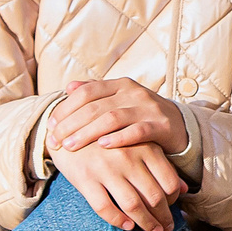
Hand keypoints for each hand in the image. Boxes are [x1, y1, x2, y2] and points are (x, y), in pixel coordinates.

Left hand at [51, 78, 186, 156]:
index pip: (86, 92)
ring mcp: (148, 108)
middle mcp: (133, 93)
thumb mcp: (120, 100)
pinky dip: (119, 138)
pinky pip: (138, 131)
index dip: (65, 108)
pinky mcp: (161, 126)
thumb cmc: (142, 115)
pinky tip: (103, 146)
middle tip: (54, 140)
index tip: (50, 125)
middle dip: (70, 124)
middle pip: (94, 106)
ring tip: (70, 146)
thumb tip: (69, 87)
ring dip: (87, 132)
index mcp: (120, 84)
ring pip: (112, 118)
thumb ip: (96, 93)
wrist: (180, 126)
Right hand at [55, 140, 184, 230]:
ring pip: (133, 205)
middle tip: (165, 229)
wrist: (68, 128)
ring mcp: (106, 169)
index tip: (172, 209)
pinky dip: (118, 220)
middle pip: (154, 197)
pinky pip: (105, 207)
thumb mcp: (138, 144)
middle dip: (163, 217)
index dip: (174, 201)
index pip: (169, 181)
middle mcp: (128, 158)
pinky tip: (127, 226)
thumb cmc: (109, 139)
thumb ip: (161, 165)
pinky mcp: (85, 179)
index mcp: (145, 147)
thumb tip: (185, 190)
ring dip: (146, 223)